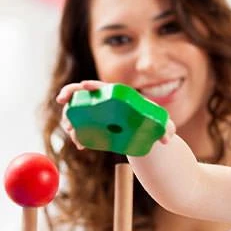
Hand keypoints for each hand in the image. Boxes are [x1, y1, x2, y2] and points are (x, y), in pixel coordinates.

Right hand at [56, 80, 175, 147]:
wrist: (147, 134)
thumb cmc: (154, 123)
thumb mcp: (162, 124)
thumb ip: (167, 129)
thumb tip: (166, 140)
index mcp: (119, 96)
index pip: (102, 85)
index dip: (91, 84)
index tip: (84, 86)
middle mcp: (105, 101)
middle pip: (82, 93)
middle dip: (69, 95)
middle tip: (63, 104)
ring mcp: (97, 113)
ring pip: (77, 111)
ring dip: (69, 119)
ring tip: (73, 132)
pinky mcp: (94, 126)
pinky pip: (80, 127)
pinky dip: (77, 135)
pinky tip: (80, 145)